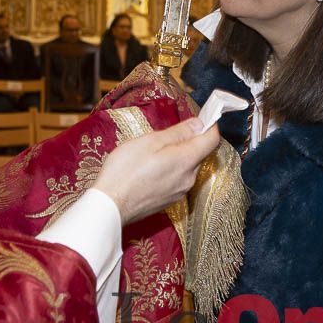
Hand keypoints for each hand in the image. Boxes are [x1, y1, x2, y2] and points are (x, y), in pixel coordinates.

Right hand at [93, 118, 219, 224]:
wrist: (110, 205)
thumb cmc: (125, 170)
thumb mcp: (151, 141)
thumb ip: (179, 132)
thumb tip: (199, 124)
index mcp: (186, 161)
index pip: (212, 140)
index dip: (210, 125)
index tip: (202, 117)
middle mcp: (188, 178)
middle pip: (199, 153)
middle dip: (188, 140)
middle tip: (164, 134)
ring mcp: (179, 192)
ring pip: (187, 167)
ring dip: (177, 156)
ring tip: (151, 154)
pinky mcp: (169, 201)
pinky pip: (177, 179)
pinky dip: (169, 170)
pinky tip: (149, 170)